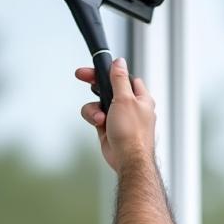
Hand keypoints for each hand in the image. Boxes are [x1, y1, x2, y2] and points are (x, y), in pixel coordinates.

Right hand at [76, 58, 155, 172]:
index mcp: (140, 98)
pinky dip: (94, 119)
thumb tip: (119, 62)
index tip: (96, 67)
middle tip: (83, 77)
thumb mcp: (125, 99)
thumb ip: (119, 79)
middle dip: (96, 86)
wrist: (128, 160)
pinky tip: (100, 124)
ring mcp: (119, 118)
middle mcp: (131, 107)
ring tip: (100, 117)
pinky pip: (96, 116)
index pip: (124, 77)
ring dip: (95, 108)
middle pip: (109, 88)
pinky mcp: (109, 128)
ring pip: (99, 103)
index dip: (109, 70)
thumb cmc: (133, 135)